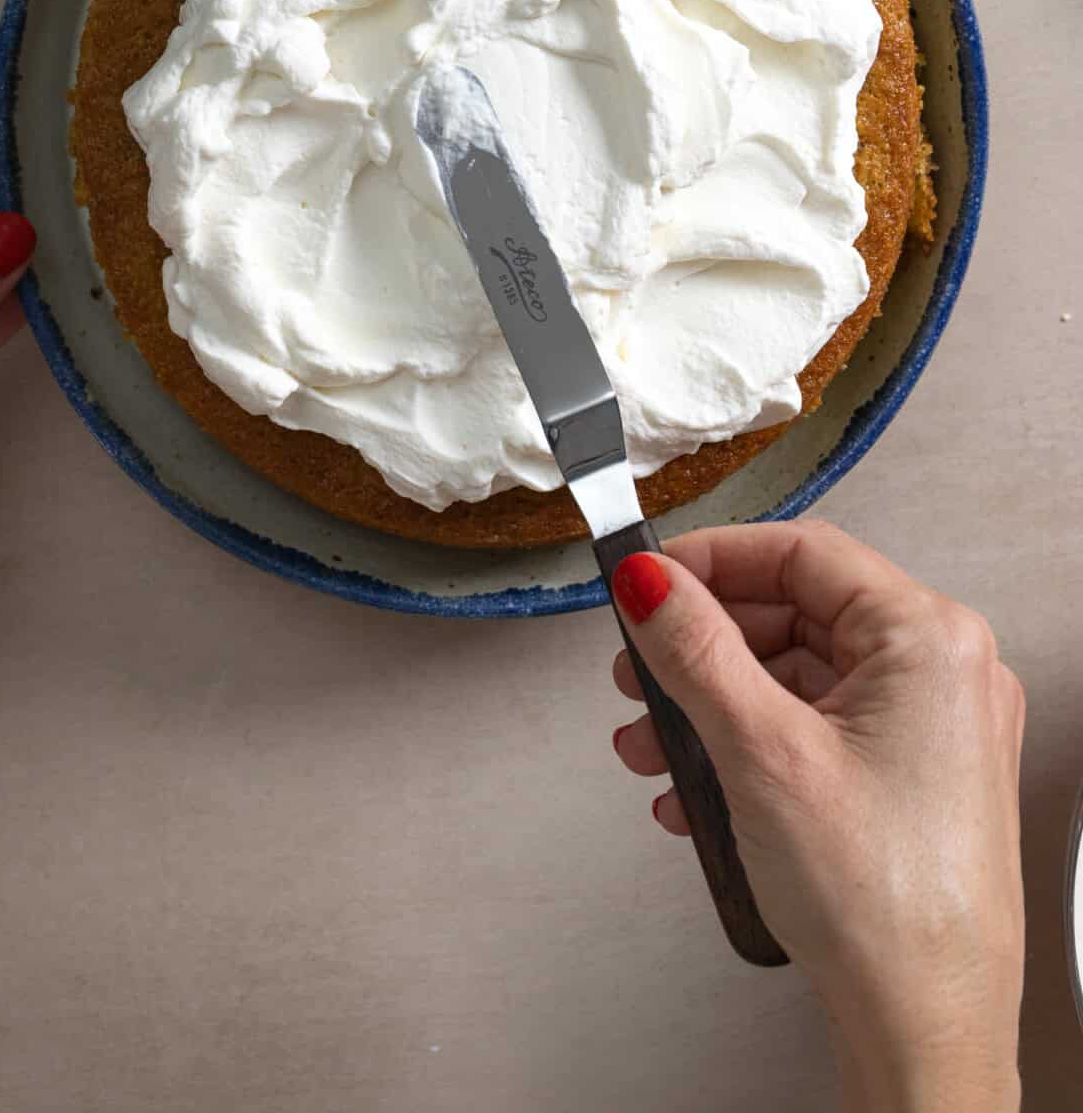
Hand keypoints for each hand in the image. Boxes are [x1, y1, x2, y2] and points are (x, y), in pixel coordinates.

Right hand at [609, 521, 1024, 1112]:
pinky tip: (696, 788)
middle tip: (638, 669)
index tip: (646, 580)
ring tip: (651, 744)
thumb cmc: (881, 904)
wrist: (924, 1028)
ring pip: (798, 678)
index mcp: (929, 639)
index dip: (712, 559)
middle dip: (703, 647)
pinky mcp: (912, 779)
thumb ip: (695, 650)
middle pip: (796, 615)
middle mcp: (943, 672)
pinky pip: (816, 730)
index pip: (803, 553)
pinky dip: (751, 745)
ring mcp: (931, 729)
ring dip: (714, 704)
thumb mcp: (761, 751)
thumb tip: (649, 581)